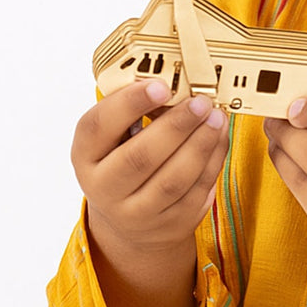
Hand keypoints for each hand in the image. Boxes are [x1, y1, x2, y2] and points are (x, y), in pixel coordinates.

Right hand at [70, 80, 230, 306]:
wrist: (129, 221)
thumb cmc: (123, 159)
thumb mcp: (114, 135)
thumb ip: (133, 109)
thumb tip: (174, 81)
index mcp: (86, 154)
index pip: (99, 127)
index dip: (130, 104)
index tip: (161, 85)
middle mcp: (104, 189)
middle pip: (140, 158)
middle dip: (176, 126)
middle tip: (201, 101)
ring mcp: (136, 213)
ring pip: (173, 180)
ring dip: (201, 144)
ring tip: (217, 117)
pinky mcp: (169, 225)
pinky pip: (196, 193)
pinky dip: (213, 162)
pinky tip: (220, 137)